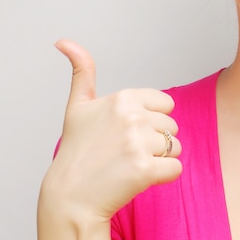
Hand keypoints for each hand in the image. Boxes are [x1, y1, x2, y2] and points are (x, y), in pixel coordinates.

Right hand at [42, 39, 182, 222]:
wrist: (70, 199)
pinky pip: (176, 169)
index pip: (166, 105)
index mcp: (123, 98)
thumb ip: (82, 72)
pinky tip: (138, 179)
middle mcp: (132, 116)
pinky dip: (163, 177)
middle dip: (154, 141)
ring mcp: (139, 143)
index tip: (124, 133)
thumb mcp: (78, 107)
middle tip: (123, 153)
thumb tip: (63, 41)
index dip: (150, 121)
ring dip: (159, 160)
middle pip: (172, 127)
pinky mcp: (145, 170)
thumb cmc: (77, 152)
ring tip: (128, 166)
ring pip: (176, 147)